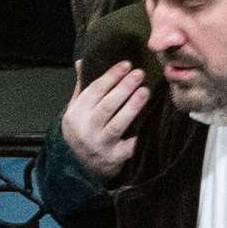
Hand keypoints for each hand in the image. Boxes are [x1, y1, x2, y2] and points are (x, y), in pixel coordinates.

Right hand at [57, 61, 151, 178]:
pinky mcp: (114, 158)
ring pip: (117, 124)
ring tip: (145, 91)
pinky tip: (151, 122)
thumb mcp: (75, 110)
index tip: (126, 64)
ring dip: (132, 106)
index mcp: (75, 114)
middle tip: (139, 74)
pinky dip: (138, 136)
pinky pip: (129, 146)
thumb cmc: (81, 131)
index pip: (94, 90)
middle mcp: (85, 129)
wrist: (80, 166)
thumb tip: (82, 61)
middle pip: (107, 106)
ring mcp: (99, 145)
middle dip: (124, 88)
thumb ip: (82, 87)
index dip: (111, 76)